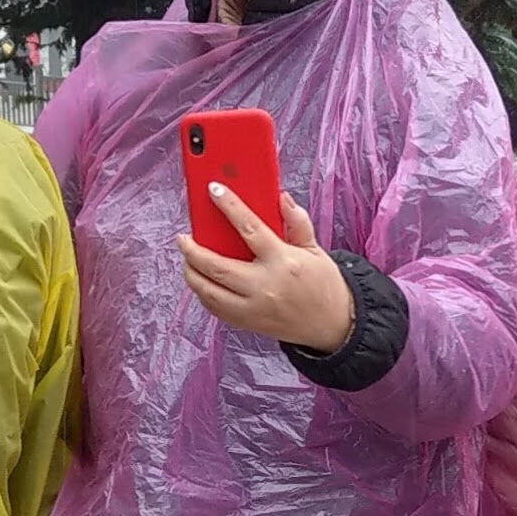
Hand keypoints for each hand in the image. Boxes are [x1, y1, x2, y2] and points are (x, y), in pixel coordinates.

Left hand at [178, 185, 356, 351]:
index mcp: (283, 261)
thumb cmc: (323, 284)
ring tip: (187, 259)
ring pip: (208, 291)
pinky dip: (203, 293)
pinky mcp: (248, 323)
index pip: (250, 228)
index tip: (214, 190)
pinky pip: (215, 308)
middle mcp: (265, 286)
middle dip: (192, 250)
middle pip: (216, 266)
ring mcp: (254, 308)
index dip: (229, 206)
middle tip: (183, 238)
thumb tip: (281, 198)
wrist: (333, 325)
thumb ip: (297, 222)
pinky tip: (201, 280)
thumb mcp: (315, 249)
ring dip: (191, 273)